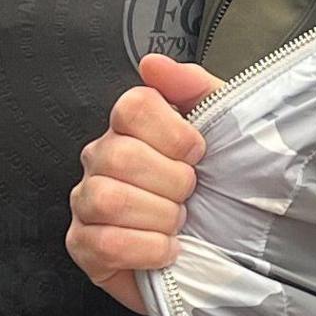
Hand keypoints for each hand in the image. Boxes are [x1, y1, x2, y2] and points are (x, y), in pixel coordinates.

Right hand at [65, 56, 221, 314]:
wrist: (231, 252)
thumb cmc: (225, 190)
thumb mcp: (228, 131)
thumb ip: (196, 88)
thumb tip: (152, 64)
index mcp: (132, 128)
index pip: (132, 108)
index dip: (174, 133)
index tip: (199, 154)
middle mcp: (101, 159)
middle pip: (119, 155)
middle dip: (172, 182)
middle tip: (192, 196)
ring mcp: (86, 203)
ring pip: (107, 198)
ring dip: (159, 216)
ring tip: (180, 224)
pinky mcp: (84, 247)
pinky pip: (103, 243)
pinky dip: (146, 249)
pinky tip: (168, 250)